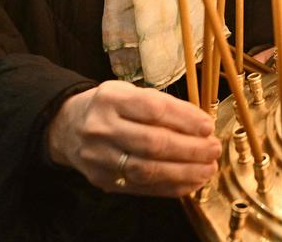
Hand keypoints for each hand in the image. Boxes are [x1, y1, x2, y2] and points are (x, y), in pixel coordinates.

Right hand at [46, 80, 219, 196]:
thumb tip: (201, 125)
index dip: (185, 119)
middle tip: (214, 149)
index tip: (208, 126)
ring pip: (148, 170)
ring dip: (184, 172)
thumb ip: (162, 106)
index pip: (154, 109)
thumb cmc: (110, 107)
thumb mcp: (130, 93)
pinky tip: (191, 182)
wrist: (67, 127)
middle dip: (190, 149)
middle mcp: (101, 128)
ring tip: (208, 169)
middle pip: (152, 143)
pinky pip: (142, 188)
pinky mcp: (102, 181)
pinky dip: (171, 187)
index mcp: (111, 98)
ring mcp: (99, 158)